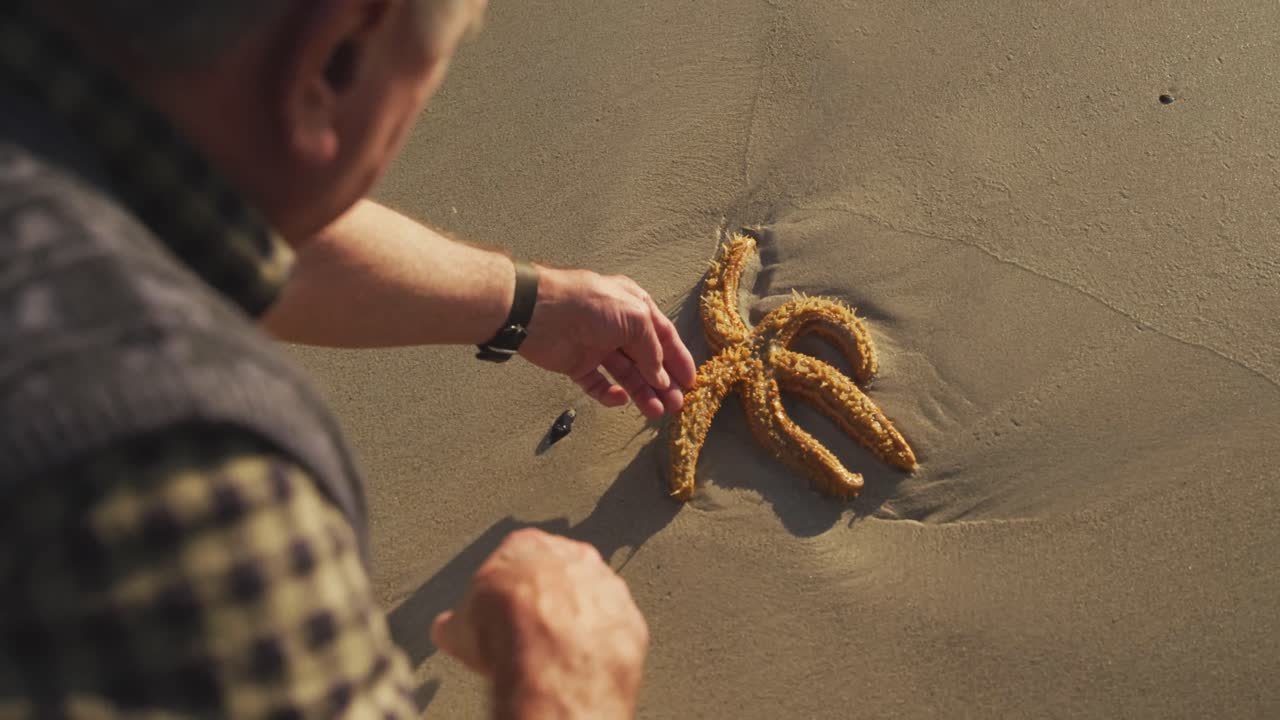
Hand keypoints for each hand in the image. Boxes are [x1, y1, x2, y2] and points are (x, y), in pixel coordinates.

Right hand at [432, 529, 648, 719]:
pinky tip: (583, 664)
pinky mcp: (630, 618)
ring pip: (591, 601)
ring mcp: (607, 586)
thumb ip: (456, 619)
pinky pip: (615, 630)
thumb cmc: (504, 635)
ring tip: (557, 653)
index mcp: (528, 544)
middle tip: (530, 632)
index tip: (500, 610)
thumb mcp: (458, 627)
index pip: (516, 557)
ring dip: (579, 621)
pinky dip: (601, 645)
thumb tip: (445, 628)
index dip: (506, 589)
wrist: (551, 663)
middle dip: (547, 600)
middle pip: (559, 575)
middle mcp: (574, 555)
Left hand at [519, 267, 696, 418]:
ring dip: (642, 393)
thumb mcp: (635, 318)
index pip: (664, 335)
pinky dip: (610, 394)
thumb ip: (652, 348)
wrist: (539, 312)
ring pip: (626, 374)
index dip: (678, 359)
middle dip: (663, 382)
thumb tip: (661, 377)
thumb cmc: (591, 304)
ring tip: (656, 412)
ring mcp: (597, 346)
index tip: (691, 382)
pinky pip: (598, 384)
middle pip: (646, 359)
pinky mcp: (577, 364)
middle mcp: (618, 326)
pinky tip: (620, 399)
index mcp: (635, 307)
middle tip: (677, 405)